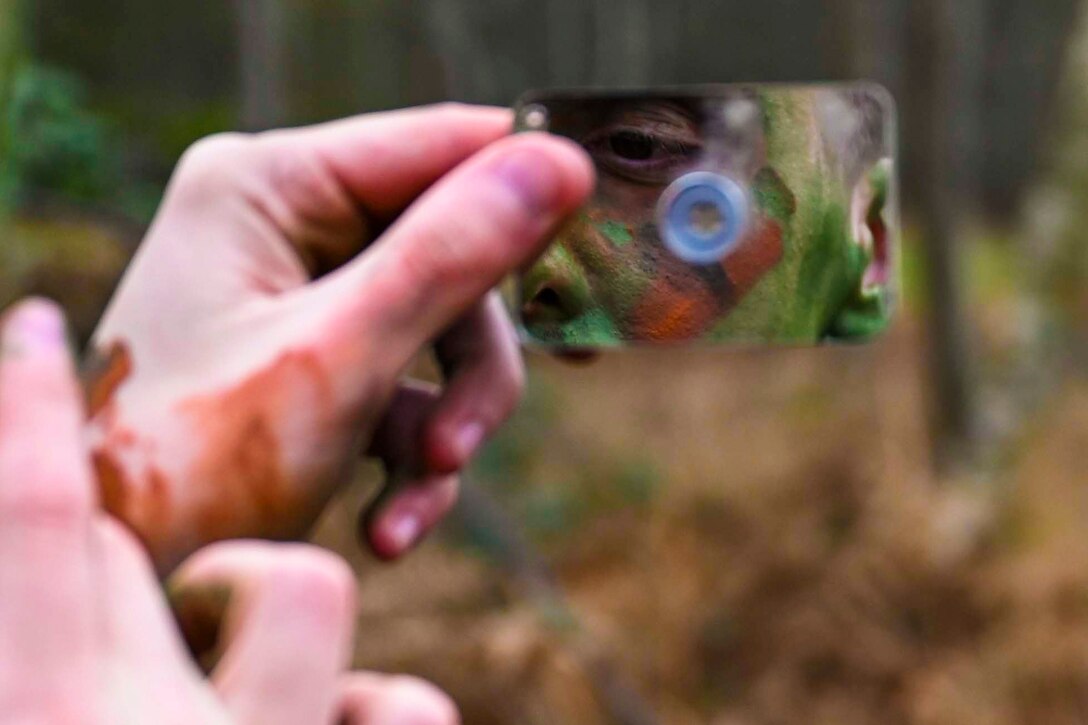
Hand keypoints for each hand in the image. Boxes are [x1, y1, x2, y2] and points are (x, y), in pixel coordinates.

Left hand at [85, 104, 594, 572]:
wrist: (126, 579)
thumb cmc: (188, 464)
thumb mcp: (338, 358)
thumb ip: (450, 256)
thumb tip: (556, 167)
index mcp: (266, 185)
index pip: (436, 147)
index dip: (525, 191)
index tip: (604, 245)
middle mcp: (281, 224)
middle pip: (450, 257)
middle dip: (466, 367)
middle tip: (461, 442)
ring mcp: (297, 293)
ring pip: (438, 333)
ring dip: (444, 427)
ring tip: (411, 506)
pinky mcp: (313, 355)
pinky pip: (404, 384)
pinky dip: (412, 455)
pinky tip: (390, 522)